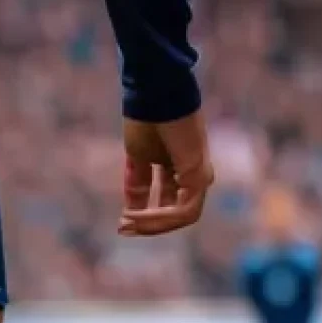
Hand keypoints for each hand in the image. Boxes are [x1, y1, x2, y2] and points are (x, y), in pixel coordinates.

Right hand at [119, 111, 212, 236]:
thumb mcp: (138, 157)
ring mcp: (200, 173)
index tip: (121, 223)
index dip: (144, 215)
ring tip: (128, 223)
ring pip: (182, 216)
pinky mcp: (199, 174)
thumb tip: (130, 211)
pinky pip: (183, 210)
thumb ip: (138, 184)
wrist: (154, 93)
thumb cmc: (146, 117)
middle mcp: (193, 170)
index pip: (166, 200)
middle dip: (149, 224)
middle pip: (175, 211)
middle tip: (123, 229)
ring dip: (153, 224)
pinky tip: (137, 215)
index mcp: (180, 163)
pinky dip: (159, 217)